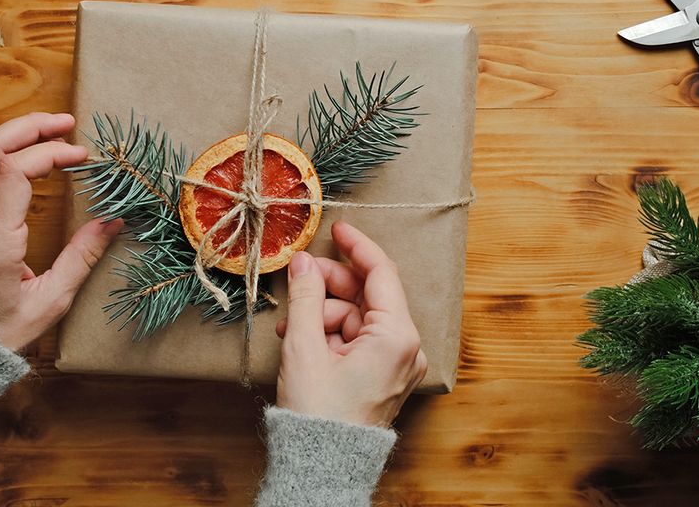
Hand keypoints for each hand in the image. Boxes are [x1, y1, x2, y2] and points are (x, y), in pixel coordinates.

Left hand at [0, 112, 121, 350]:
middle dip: (31, 128)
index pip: (15, 172)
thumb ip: (82, 257)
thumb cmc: (3, 331)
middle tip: (66, 124)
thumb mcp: (52, 301)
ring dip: (8, 134)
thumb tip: (113, 221)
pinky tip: (3, 153)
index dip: (50, 153)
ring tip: (42, 131)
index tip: (81, 157)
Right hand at [274, 221, 426, 427]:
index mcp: (397, 336)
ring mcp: (397, 365)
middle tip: (297, 281)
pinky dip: (332, 335)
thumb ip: (305, 297)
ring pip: (359, 318)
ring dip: (324, 316)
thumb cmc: (319, 413)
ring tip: (291, 329)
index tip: (336, 229)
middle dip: (330, 287)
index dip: (356, 247)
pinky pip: (359, 340)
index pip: (381, 273)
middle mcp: (406, 348)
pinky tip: (304, 343)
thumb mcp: (304, 347)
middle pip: (368, 296)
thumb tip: (303, 262)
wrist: (324, 468)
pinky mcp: (384, 377)